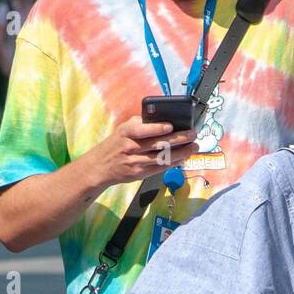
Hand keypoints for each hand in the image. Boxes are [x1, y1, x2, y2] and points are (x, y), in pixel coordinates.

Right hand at [83, 116, 198, 191]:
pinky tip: (183, 158)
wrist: (100, 166)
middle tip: (192, 135)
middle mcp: (130, 147)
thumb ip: (141, 124)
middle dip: (178, 139)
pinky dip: (172, 163)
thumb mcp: (123, 129)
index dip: (157, 128)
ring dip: (180, 153)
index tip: (171, 126)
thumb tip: (164, 119)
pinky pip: (159, 168)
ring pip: (161, 158)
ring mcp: (135, 162)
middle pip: (157, 144)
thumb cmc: (116, 144)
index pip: (143, 130)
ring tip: (193, 147)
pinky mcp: (138, 174)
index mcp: (126, 132)